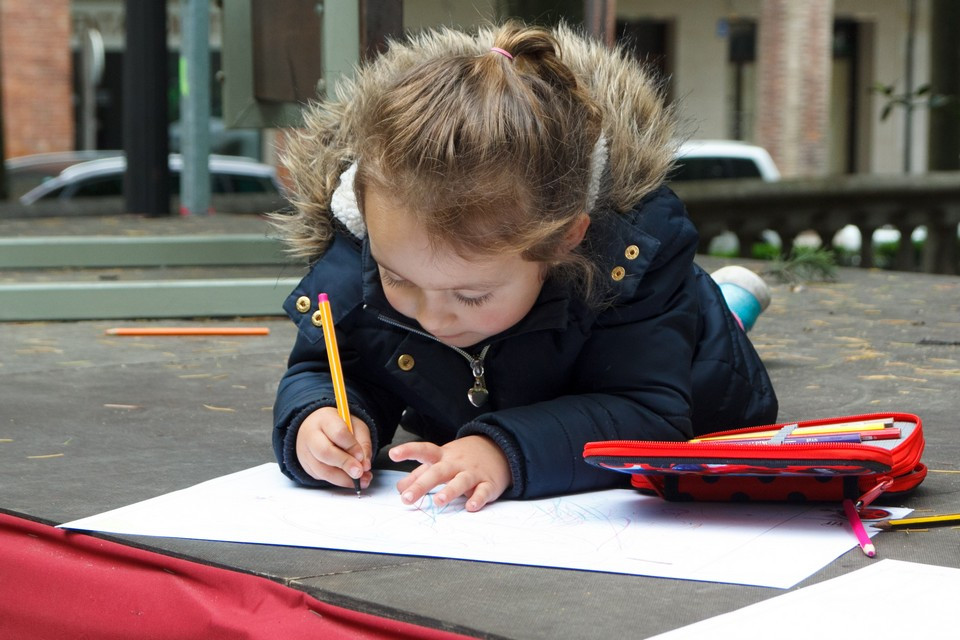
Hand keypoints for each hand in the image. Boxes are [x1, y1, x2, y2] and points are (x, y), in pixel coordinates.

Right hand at [296, 407, 371, 489]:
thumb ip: (363, 443)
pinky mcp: (307, 466)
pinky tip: (350, 479)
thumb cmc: (338, 426)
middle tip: (359, 472)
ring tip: (360, 480)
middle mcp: (311, 436)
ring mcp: (306, 452)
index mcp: (325, 420)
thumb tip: (365, 465)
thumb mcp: (356, 426)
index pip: (338, 433)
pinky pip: (322, 477)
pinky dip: (338, 481)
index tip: (361, 457)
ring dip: (343, 479)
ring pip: (322, 470)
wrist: (315, 428)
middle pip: (325, 452)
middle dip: (345, 464)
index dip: (352, 447)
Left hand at [388, 435, 510, 511]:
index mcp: (442, 457)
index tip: (393, 454)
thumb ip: (419, 474)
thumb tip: (399, 488)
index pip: (424, 451)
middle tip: (407, 498)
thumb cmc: (461, 459)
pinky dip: (478, 499)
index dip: (408, 451)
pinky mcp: (488, 483)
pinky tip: (470, 506)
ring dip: (449, 491)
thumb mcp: (440, 461)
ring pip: (461, 481)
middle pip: (438, 472)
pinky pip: (483, 492)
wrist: (498, 449)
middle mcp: (456, 463)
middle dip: (422, 485)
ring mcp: (473, 473)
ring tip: (438, 501)